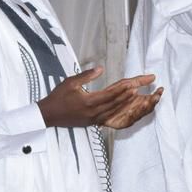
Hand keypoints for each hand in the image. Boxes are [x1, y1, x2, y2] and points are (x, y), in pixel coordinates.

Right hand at [37, 67, 158, 128]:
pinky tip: (127, 106)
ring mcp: (94, 119)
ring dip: (129, 103)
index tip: (135, 83)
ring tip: (140, 95)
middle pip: (117, 103)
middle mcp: (94, 112)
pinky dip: (120, 111)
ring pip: (116, 111)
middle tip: (143, 87)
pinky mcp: (93, 122)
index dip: (124, 89)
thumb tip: (100, 68)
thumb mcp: (70, 82)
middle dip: (131, 94)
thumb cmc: (58, 97)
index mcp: (88, 102)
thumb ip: (86, 76)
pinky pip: (110, 117)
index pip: (111, 94)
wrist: (48, 116)